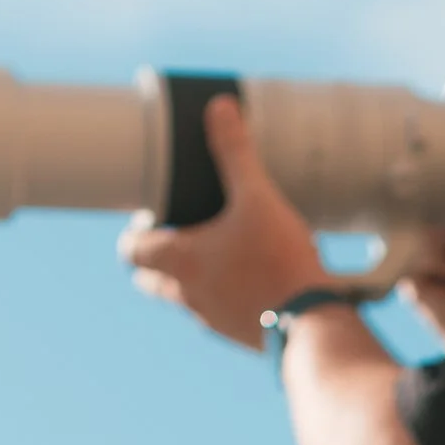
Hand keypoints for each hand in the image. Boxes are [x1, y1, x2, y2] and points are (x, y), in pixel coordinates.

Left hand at [120, 94, 324, 349]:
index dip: (134, 235)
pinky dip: (221, 299)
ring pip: (182, 299)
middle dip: (156, 259)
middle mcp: (188, 295)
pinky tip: (249, 282)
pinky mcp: (238, 335)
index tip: (152, 219)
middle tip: (181, 235)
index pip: (131, 251)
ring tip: (217, 255)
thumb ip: (235, 153)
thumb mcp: (257, 197)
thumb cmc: (279, 263)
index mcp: (181, 260)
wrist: (313, 326)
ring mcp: (212, 320)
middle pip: (149, 280)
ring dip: (188, 279)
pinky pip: (217, 315)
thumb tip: (220, 110)